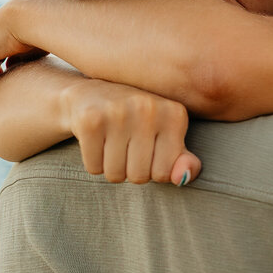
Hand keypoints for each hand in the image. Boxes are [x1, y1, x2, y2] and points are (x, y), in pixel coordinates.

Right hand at [62, 78, 201, 185]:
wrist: (90, 95)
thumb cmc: (136, 121)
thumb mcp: (166, 137)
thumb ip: (181, 160)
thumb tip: (182, 178)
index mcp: (174, 114)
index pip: (165, 173)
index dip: (152, 170)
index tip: (147, 150)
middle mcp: (148, 108)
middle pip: (139, 176)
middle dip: (130, 170)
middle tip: (125, 146)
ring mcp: (118, 112)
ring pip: (115, 174)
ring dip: (110, 167)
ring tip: (111, 142)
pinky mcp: (90, 119)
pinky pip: (94, 168)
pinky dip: (93, 161)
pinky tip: (96, 140)